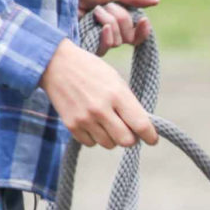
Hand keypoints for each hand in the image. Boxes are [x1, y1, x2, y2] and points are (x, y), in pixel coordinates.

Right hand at [41, 40, 156, 148]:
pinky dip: (95, 137)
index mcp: (117, 94)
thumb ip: (128, 103)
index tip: (152, 140)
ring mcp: (85, 119)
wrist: (57, 64)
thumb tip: (141, 126)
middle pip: (126, 141)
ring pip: (109, 144)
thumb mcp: (115, 80)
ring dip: (112, 138)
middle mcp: (101, 109)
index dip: (150, 136)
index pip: (141, 124)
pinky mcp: (71, 125)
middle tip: (129, 130)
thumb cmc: (91, 70)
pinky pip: (91, 143)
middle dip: (131, 138)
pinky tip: (93, 123)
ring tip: (108, 122)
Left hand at [77, 0, 157, 50]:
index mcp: (117, 20)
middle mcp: (108, 32)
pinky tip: (101, 26)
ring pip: (118, 41)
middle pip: (128, 36)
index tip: (143, 21)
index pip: (136, 35)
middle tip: (103, 6)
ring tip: (94, 11)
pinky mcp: (85, 47)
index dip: (143, 31)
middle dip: (120, 18)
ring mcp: (96, 40)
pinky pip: (104, 48)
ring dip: (109, 21)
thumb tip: (157, 2)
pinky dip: (106, 36)